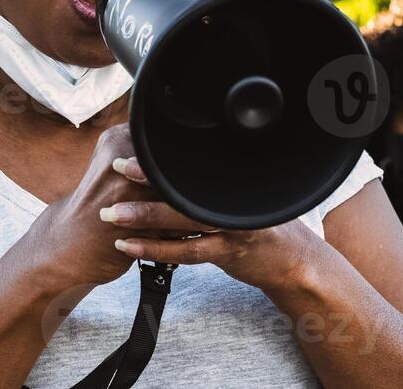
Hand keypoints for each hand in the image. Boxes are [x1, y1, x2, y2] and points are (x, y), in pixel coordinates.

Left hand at [25, 125, 317, 295]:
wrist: (292, 260)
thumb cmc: (257, 220)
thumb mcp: (237, 191)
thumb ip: (205, 177)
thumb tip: (166, 158)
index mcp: (231, 177)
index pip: (193, 160)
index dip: (161, 153)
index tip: (132, 142)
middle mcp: (233, 197)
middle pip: (186, 184)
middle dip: (148, 176)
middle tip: (114, 167)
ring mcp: (232, 225)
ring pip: (182, 218)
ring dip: (144, 217)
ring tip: (111, 215)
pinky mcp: (229, 252)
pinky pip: (186, 251)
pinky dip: (156, 249)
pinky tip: (130, 246)